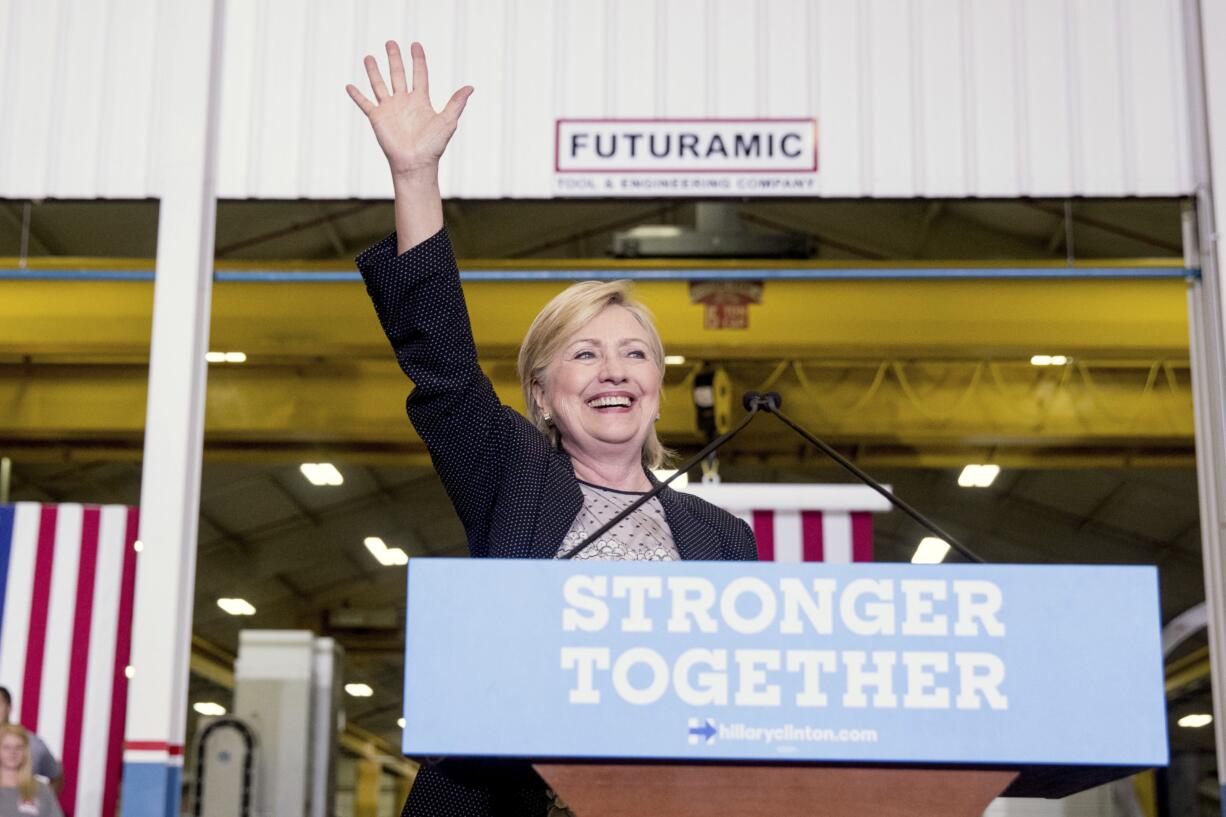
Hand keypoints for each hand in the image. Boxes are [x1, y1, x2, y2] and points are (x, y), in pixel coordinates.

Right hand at [346, 41, 472, 179]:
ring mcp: (389, 109)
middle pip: (398, 74)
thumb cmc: (433, 146)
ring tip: (369, 56)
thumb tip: (470, 87)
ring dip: (373, 71)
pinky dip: (357, 95)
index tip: (415, 45)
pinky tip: (349, 86)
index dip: (418, 59)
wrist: (415, 164)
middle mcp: (404, 102)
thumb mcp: (448, 122)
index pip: (419, 74)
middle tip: (390, 42)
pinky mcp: (377, 118)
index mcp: (420, 101)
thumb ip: (456, 103)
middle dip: (394, 58)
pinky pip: (365, 103)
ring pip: (379, 84)